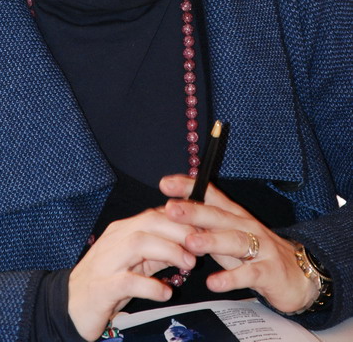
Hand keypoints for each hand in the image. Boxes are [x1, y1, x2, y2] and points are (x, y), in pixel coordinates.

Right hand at [68, 207, 196, 340]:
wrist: (71, 305)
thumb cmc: (106, 281)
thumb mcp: (134, 263)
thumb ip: (157, 252)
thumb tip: (186, 245)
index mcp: (122, 231)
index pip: (153, 214)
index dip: (180, 220)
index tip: (202, 230)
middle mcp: (114, 240)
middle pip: (148, 223)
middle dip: (178, 231)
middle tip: (199, 247)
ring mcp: (106, 262)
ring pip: (138, 243)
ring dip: (168, 251)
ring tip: (188, 264)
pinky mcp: (102, 287)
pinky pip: (128, 281)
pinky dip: (150, 285)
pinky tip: (165, 292)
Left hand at [159, 175, 318, 314]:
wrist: (301, 276)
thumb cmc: (257, 254)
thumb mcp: (229, 238)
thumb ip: (206, 228)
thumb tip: (174, 218)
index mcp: (235, 216)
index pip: (211, 196)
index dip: (189, 188)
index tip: (165, 184)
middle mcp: (246, 226)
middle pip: (219, 215)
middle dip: (195, 211)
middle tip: (171, 209)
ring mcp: (260, 248)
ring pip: (235, 241)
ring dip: (212, 241)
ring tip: (191, 242)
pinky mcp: (269, 272)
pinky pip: (249, 274)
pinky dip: (231, 278)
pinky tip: (214, 282)